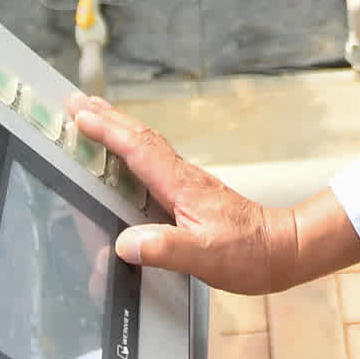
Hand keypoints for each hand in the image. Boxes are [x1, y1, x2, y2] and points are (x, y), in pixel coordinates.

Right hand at [68, 98, 359, 295]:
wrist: (283, 249)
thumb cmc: (249, 253)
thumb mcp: (204, 257)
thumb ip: (164, 249)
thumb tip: (125, 244)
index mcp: (181, 186)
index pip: (138, 149)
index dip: (107, 131)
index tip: (80, 115)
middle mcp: (183, 177)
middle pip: (139, 137)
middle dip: (107, 117)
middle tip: (76, 101)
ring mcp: (187, 183)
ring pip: (147, 145)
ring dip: (119, 128)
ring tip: (94, 116)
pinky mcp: (191, 194)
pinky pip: (154, 161)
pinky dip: (133, 149)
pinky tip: (127, 156)